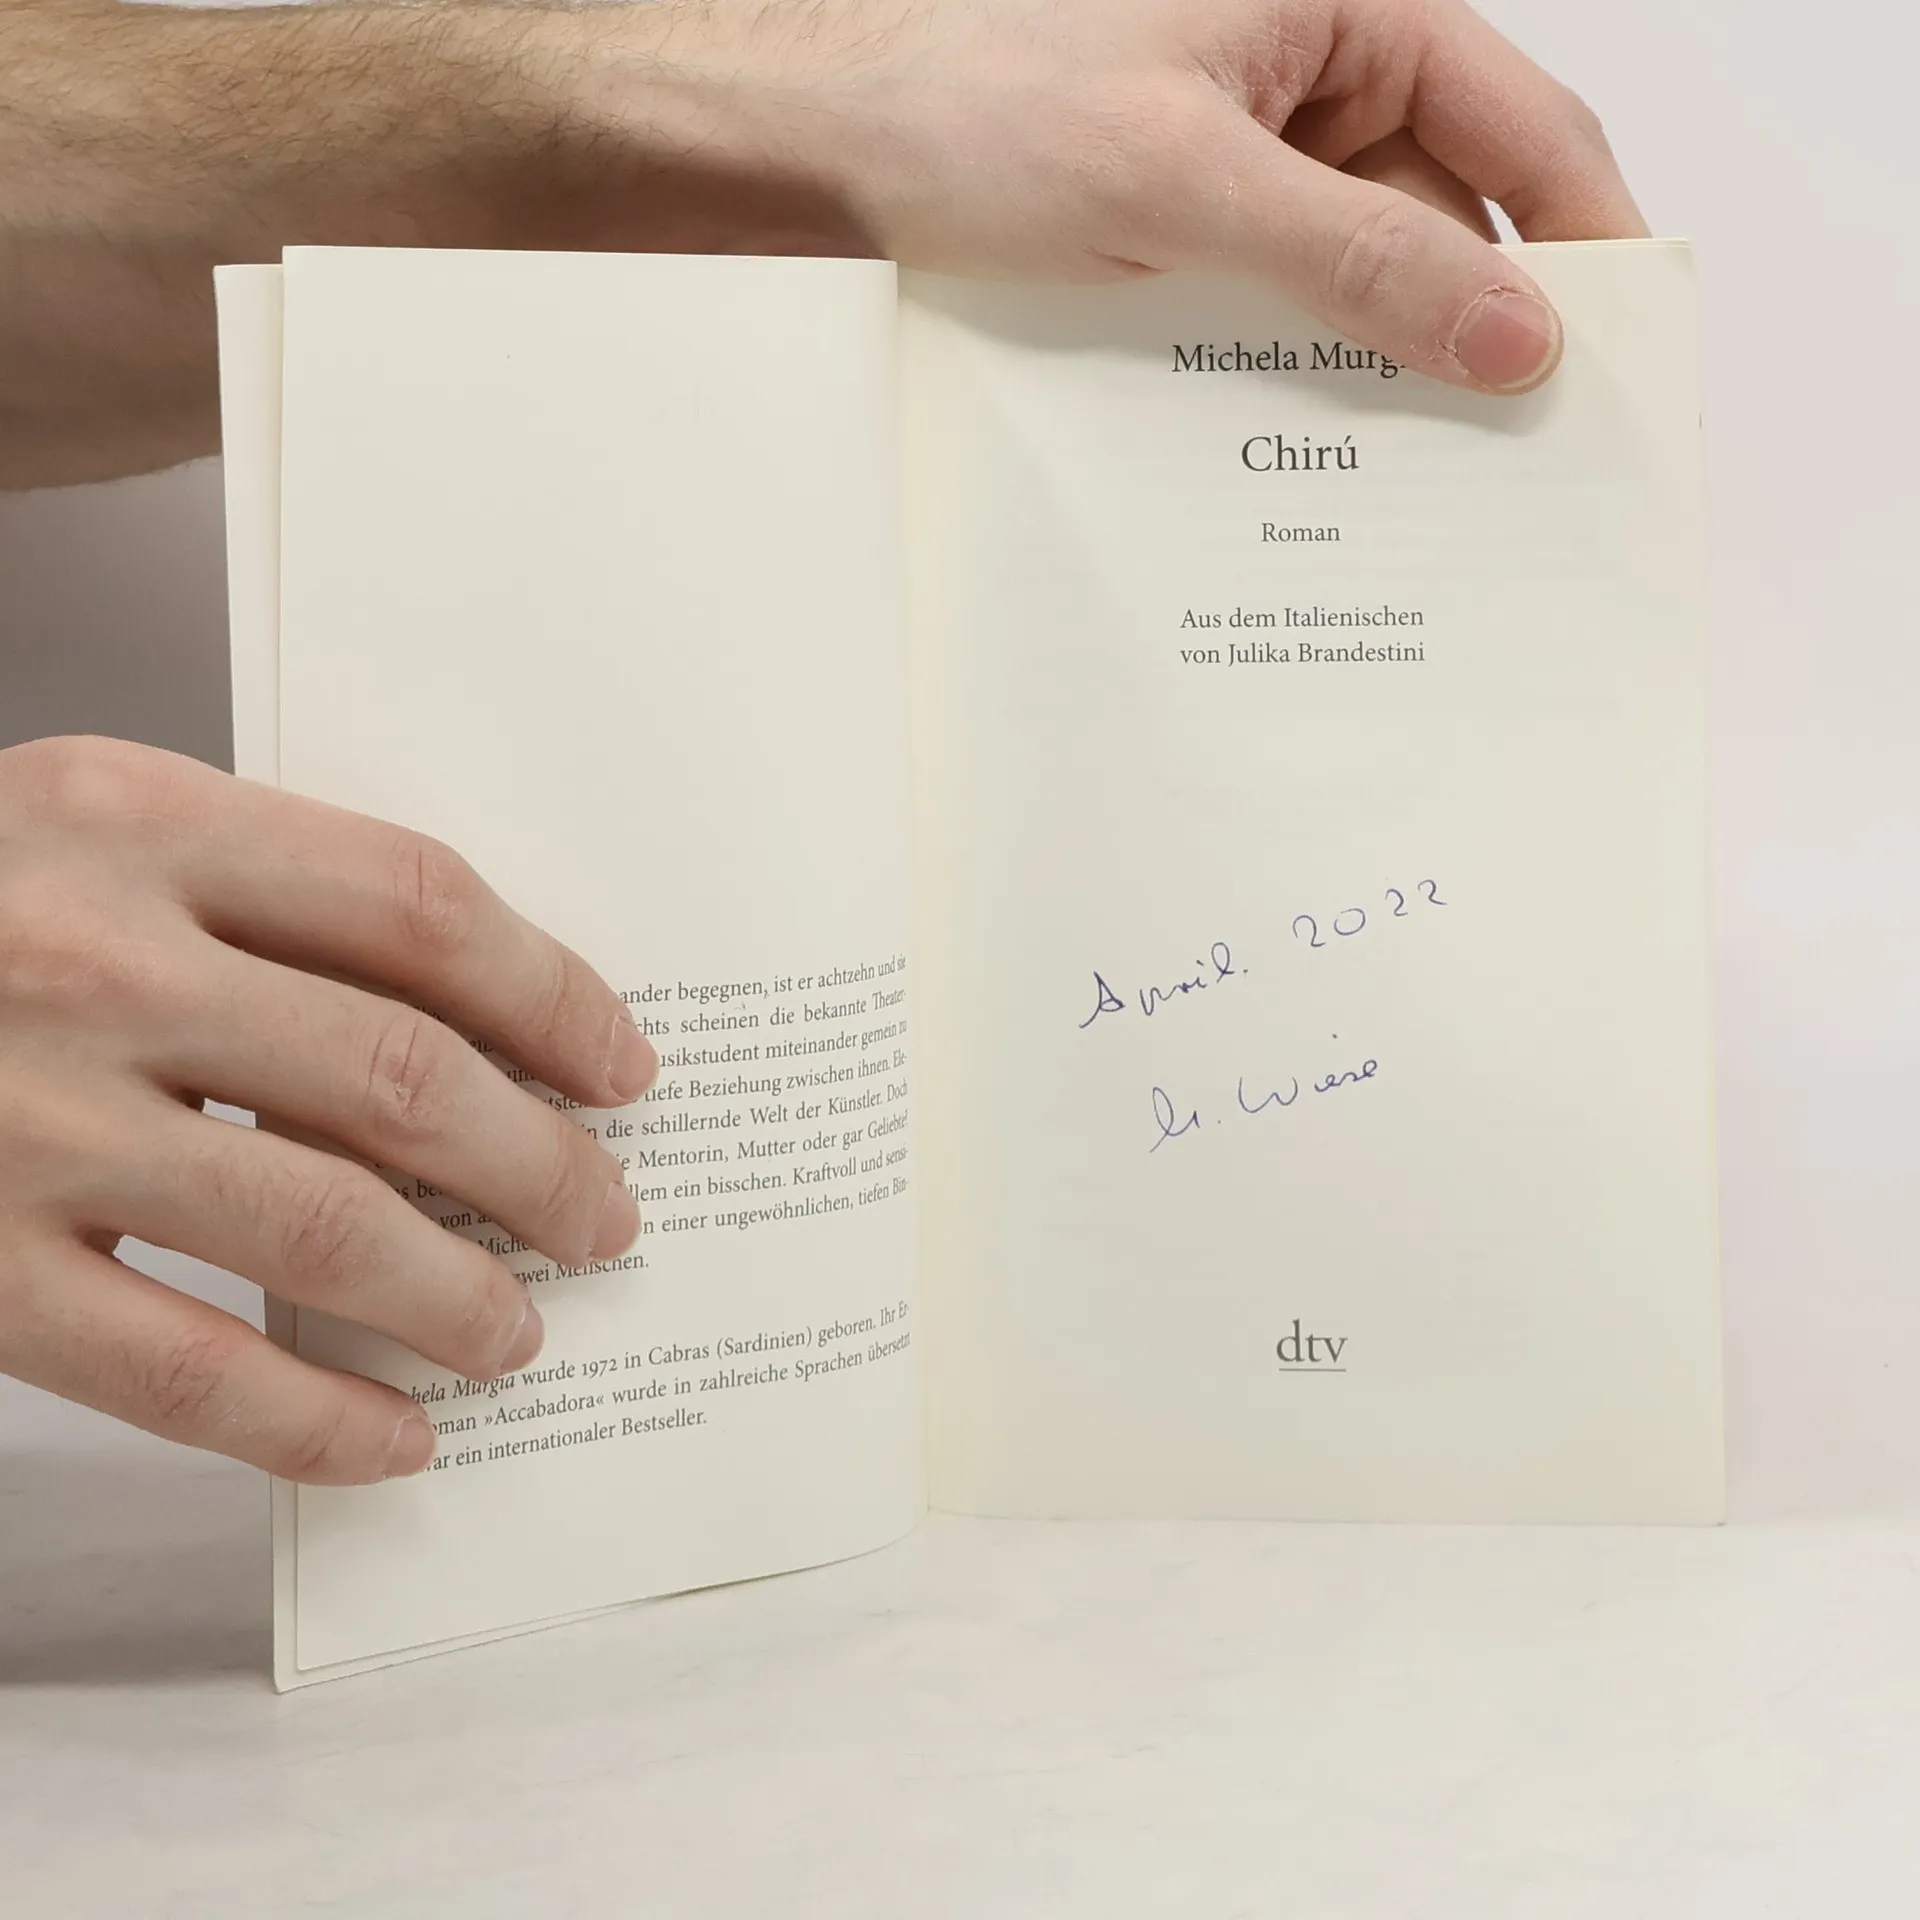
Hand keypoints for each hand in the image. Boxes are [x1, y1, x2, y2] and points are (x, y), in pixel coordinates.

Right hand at [0, 737, 655, 1482]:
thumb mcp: (86, 833)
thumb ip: (259, 901)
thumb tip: (484, 1036)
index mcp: (135, 814)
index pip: (420, 905)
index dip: (554, 996)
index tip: (622, 1068)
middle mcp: (87, 956)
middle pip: (403, 1073)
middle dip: (540, 1165)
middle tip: (605, 1217)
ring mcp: (18, 1119)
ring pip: (321, 1226)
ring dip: (457, 1297)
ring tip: (521, 1333)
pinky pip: (182, 1372)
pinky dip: (313, 1423)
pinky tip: (394, 1441)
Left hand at [576, 0, 1643, 391]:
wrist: (827, 146)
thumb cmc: (977, 108)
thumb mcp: (1184, 183)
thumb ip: (1356, 259)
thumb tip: (1511, 333)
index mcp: (1343, 11)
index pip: (1522, 123)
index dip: (1583, 239)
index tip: (1620, 353)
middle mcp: (1312, 76)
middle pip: (1449, 211)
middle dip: (1472, 328)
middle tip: (1513, 461)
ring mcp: (1251, 155)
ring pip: (1361, 273)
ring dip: (1374, 366)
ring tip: (1409, 481)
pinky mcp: (1193, 224)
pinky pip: (1279, 303)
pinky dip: (1292, 369)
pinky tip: (1299, 446)